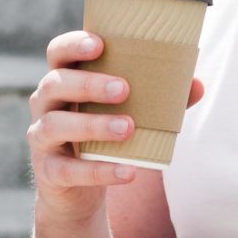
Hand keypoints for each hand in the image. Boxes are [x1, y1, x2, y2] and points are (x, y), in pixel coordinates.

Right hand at [27, 31, 204, 222]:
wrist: (74, 193)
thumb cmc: (100, 139)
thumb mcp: (123, 114)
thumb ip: (156, 100)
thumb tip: (196, 84)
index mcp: (63, 80)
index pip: (57, 53)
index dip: (73, 44)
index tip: (99, 44)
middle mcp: (45, 104)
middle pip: (54, 84)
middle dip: (88, 84)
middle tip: (124, 89)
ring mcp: (41, 138)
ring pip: (56, 124)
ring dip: (92, 124)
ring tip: (127, 128)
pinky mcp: (47, 171)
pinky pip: (68, 170)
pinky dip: (98, 171)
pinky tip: (127, 172)